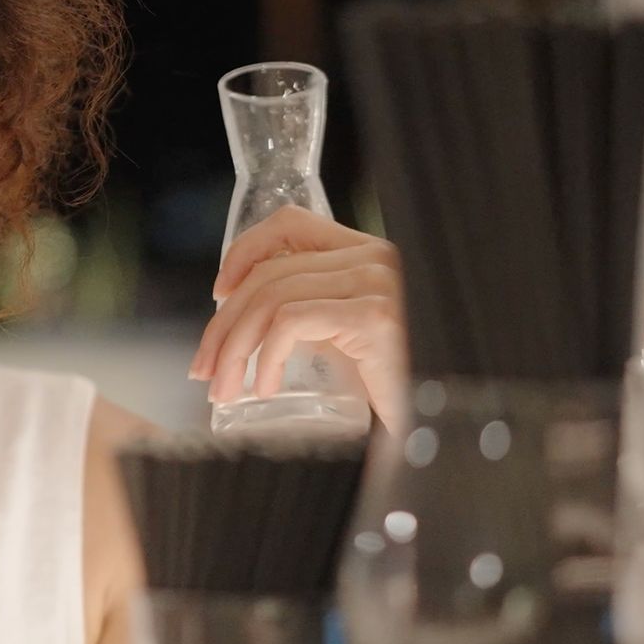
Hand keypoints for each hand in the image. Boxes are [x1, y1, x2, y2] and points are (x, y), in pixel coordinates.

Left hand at [188, 206, 409, 433]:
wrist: (438, 421)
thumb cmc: (395, 385)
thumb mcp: (344, 337)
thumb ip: (307, 316)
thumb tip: (239, 324)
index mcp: (365, 253)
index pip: (291, 222)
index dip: (244, 250)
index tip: (219, 294)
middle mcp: (374, 257)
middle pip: (270, 273)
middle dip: (224, 325)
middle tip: (205, 370)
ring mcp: (376, 283)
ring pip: (272, 299)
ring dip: (235, 348)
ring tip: (226, 388)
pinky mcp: (373, 317)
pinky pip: (292, 323)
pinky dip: (266, 357)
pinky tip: (263, 387)